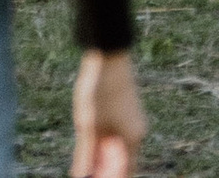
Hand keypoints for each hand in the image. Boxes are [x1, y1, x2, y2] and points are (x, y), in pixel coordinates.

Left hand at [71, 49, 143, 175]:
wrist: (107, 53)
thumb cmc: (100, 90)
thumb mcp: (89, 125)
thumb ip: (86, 154)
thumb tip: (81, 176)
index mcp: (133, 140)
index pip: (125, 173)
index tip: (92, 176)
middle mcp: (137, 132)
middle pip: (121, 161)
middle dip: (104, 167)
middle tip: (83, 167)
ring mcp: (133, 119)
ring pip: (117, 146)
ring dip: (102, 152)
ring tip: (85, 144)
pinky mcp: (126, 109)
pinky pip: (116, 133)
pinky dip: (104, 138)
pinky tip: (89, 129)